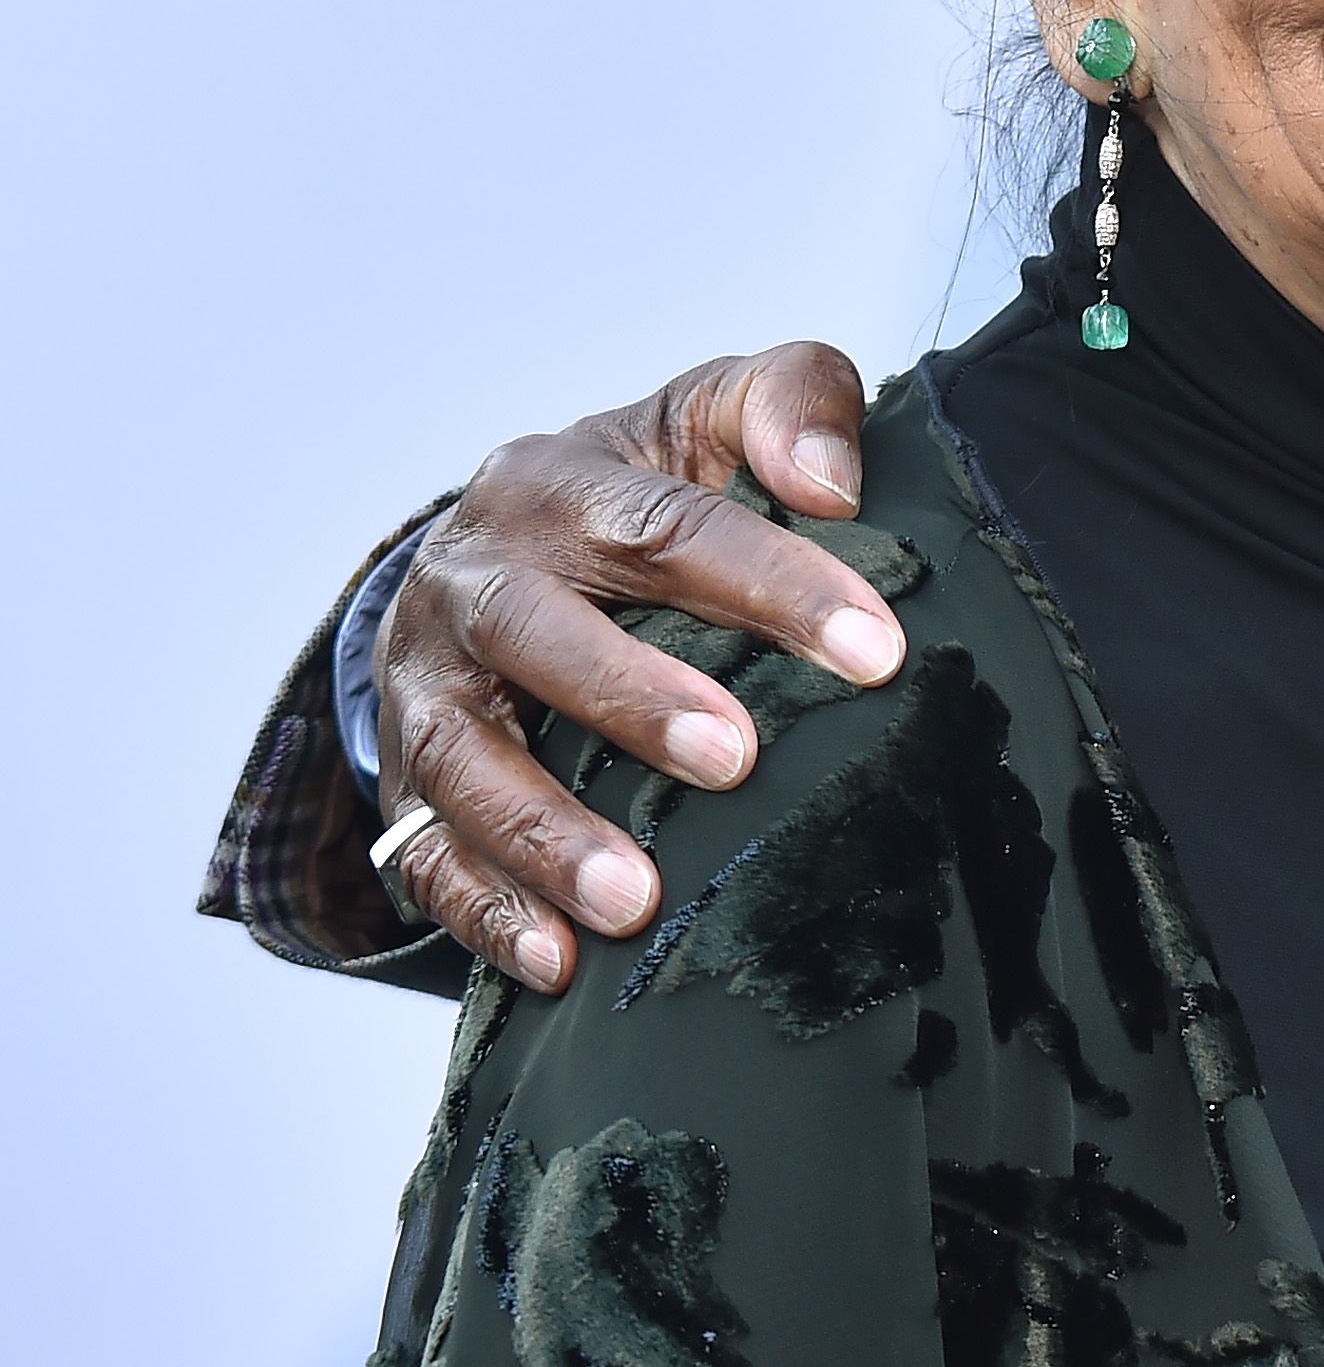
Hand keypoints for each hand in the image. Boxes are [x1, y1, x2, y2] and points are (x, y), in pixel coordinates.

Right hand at [373, 343, 888, 992]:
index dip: (773, 583)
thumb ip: (790, 403)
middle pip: (536, 635)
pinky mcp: (405, 778)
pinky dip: (485, 911)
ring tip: (635, 900)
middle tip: (736, 760)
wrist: (504, 549)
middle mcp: (472, 578)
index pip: (667, 528)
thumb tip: (836, 483)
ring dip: (544, 834)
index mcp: (555, 484)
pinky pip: (424, 852)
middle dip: (632, 701)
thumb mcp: (712, 418)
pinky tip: (555, 963)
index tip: (876, 650)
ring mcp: (425, 684)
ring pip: (462, 758)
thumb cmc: (641, 491)